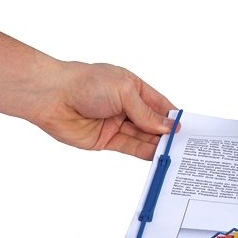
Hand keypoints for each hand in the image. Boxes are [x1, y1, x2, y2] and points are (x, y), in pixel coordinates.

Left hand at [40, 61, 178, 159]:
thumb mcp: (124, 92)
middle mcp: (126, 105)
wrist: (51, 97)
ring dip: (157, 144)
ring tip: (173, 152)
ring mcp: (117, 123)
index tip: (186, 128)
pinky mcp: (107, 140)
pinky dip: (144, 152)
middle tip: (183, 145)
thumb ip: (146, 113)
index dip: (172, 116)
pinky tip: (157, 155)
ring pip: (143, 137)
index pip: (159, 104)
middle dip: (166, 133)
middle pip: (152, 123)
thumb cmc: (85, 83)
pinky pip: (130, 147)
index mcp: (132, 87)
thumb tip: (167, 127)